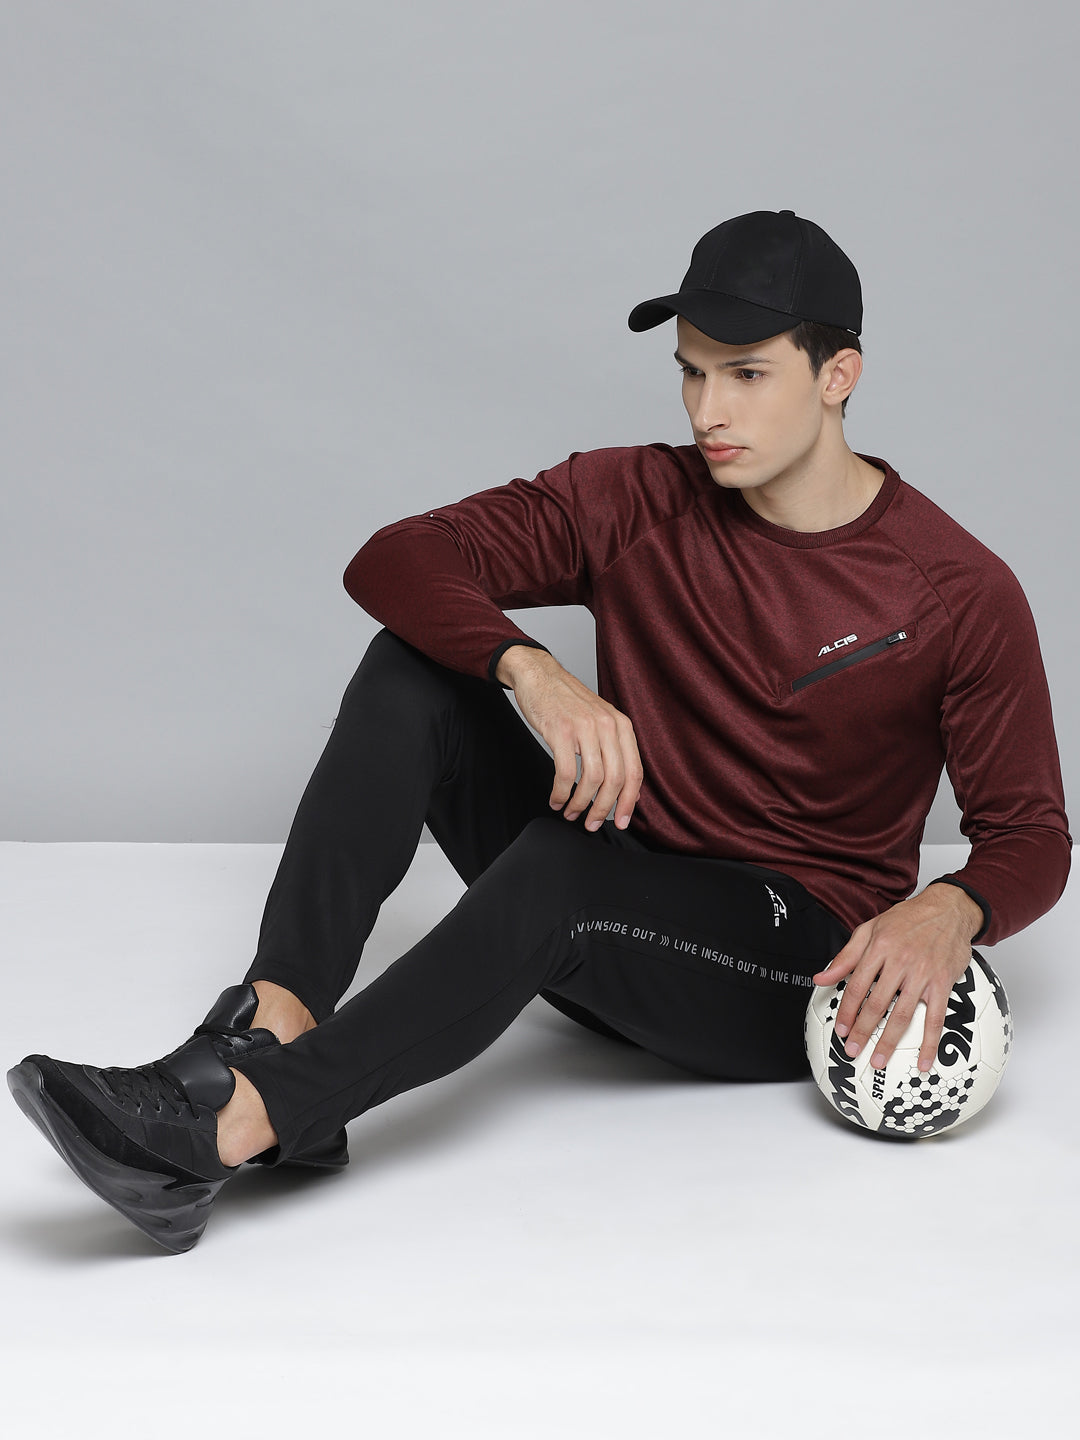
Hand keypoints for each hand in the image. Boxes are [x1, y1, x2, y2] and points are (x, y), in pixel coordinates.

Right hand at [496, 646, 642, 830]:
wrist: (540, 675)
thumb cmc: (568, 703)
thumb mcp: (600, 722)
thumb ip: (615, 752)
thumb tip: (628, 792)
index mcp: (621, 725)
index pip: (634, 772)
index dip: (629, 802)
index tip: (621, 821)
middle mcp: (608, 725)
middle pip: (616, 780)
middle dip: (604, 809)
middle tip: (592, 824)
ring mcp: (584, 727)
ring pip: (592, 779)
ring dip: (581, 804)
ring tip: (571, 813)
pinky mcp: (560, 731)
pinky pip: (566, 773)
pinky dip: (561, 793)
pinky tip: (556, 799)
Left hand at [812, 885, 983, 1072]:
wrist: (948, 909)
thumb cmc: (907, 919)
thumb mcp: (870, 929)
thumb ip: (846, 956)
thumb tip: (821, 978)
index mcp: (878, 948)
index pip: (856, 986)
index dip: (846, 1010)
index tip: (840, 1030)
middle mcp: (900, 962)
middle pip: (877, 1004)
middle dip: (862, 1031)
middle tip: (852, 1051)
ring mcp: (923, 974)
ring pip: (902, 1015)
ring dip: (889, 1042)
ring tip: (878, 1061)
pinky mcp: (943, 983)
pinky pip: (935, 1018)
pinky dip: (929, 1043)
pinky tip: (923, 1061)